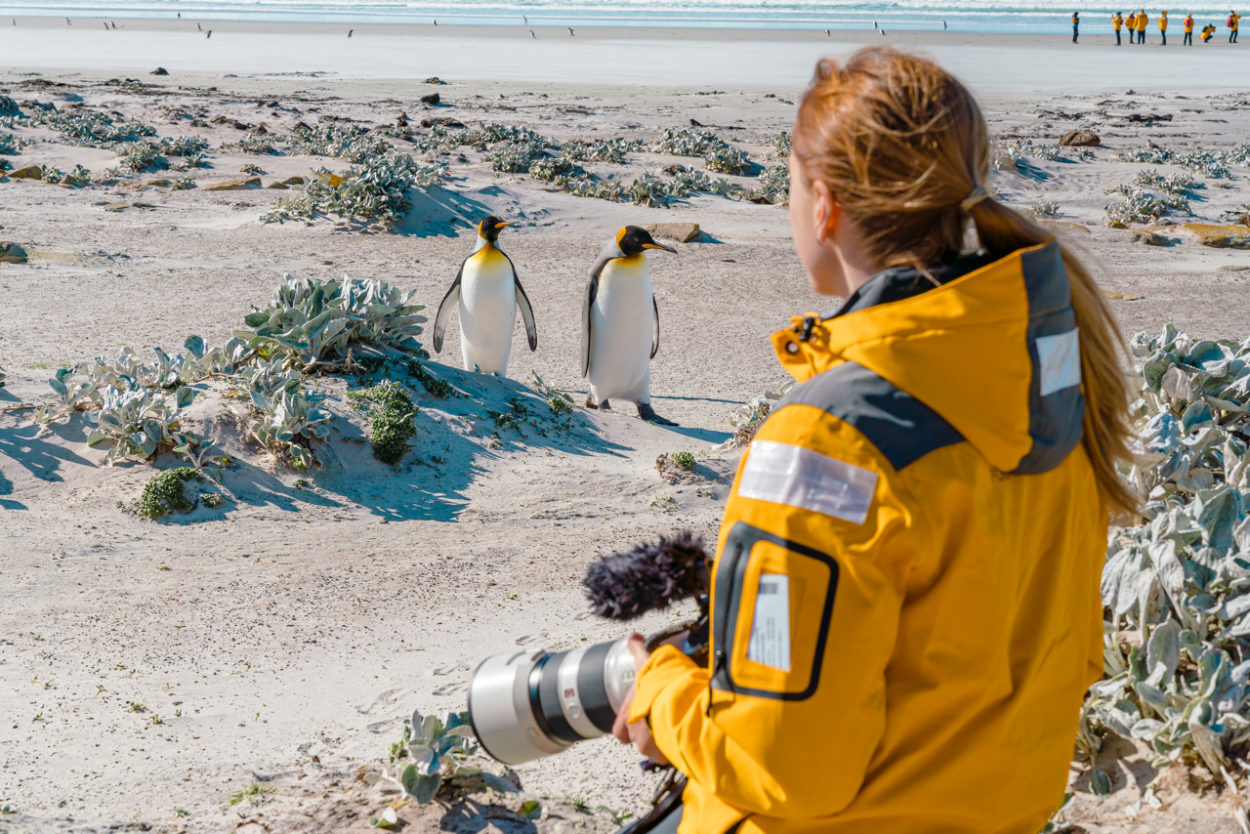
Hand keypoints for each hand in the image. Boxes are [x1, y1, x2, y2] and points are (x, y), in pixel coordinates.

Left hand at [612, 632, 668, 764]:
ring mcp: (650, 744)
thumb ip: (638, 650)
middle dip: (651, 738)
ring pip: (656, 751)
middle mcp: (635, 731)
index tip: (638, 725)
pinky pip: (671, 757)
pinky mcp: (666, 752)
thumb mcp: (645, 662)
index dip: (628, 729)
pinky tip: (687, 742)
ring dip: (665, 745)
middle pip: (640, 743)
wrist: (674, 696)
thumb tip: (633, 636)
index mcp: (628, 713)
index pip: (619, 731)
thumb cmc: (657, 681)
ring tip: (678, 734)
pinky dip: (678, 752)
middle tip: (663, 728)